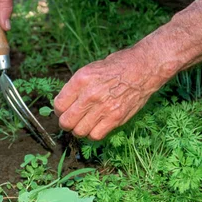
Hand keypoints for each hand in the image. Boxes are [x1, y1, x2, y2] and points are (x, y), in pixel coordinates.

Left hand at [54, 45, 174, 140]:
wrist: (143, 68)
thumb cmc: (118, 66)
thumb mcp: (92, 68)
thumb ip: (77, 87)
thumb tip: (64, 104)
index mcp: (81, 79)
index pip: (59, 104)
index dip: (59, 110)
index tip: (65, 110)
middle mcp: (90, 94)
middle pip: (66, 122)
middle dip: (67, 123)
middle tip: (73, 119)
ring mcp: (103, 108)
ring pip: (79, 131)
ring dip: (80, 129)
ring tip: (85, 123)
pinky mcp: (116, 118)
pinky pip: (96, 135)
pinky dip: (93, 134)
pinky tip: (96, 126)